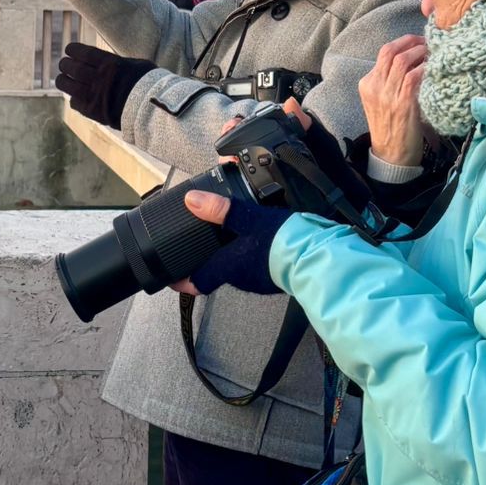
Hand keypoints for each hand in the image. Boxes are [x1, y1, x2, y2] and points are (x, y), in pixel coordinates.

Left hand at [54, 40, 153, 128]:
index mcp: (110, 63)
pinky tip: (77, 97)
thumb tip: (107, 60)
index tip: (69, 50)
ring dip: (63, 80)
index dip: (72, 50)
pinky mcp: (92, 111)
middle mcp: (99, 78)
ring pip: (66, 84)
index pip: (82, 52)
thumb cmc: (149, 84)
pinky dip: (74, 99)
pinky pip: (74, 102)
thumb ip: (117, 62)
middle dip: (65, 64)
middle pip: (71, 67)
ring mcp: (94, 95)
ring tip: (64, 78)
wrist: (153, 110)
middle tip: (65, 64)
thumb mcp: (136, 65)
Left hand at [171, 189, 285, 296]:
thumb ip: (219, 209)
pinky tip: (259, 241)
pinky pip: (256, 266)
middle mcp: (240, 279)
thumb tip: (193, 200)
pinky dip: (252, 255)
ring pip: (237, 270)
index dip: (180, 281)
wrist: (315, 258)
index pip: (195, 283)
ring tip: (229, 239)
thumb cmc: (281, 243)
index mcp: (227, 268)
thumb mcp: (246, 218)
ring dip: (231, 257)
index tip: (170, 276)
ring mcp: (259, 280)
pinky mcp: (275, 276)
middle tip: (199, 249)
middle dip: (207, 262)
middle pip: (216, 275)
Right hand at [358, 35, 428, 167]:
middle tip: (428, 41)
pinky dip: (425, 68)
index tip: (419, 40)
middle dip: (411, 41)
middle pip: (390, 51)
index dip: (403, 42)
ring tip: (434, 53)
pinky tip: (435, 68)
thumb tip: (414, 59)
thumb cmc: (392, 127)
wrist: (391, 156)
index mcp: (367, 84)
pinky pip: (414, 76)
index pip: (384, 52)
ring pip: (402, 60)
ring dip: (421, 52)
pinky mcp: (403, 104)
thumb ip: (390, 82)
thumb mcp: (382, 101)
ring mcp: (387, 95)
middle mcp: (374, 86)